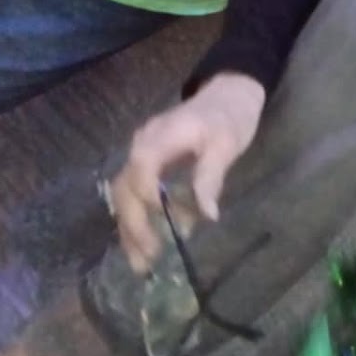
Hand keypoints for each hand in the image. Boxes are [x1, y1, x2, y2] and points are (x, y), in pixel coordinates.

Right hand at [109, 73, 265, 273]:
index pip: (141, 172)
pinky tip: (148, 242)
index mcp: (158, 137)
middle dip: (133, 226)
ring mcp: (141, 153)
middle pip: (125, 188)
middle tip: (147, 260)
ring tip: (142, 263)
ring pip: (125, 195)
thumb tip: (207, 215)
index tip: (166, 227)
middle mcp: (141, 145)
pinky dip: (140, 218)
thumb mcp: (226, 144)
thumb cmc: (230, 116)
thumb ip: (211, 176)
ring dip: (131, 229)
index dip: (148, 201)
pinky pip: (135, 193)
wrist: (229, 92)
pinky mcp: (148, 164)